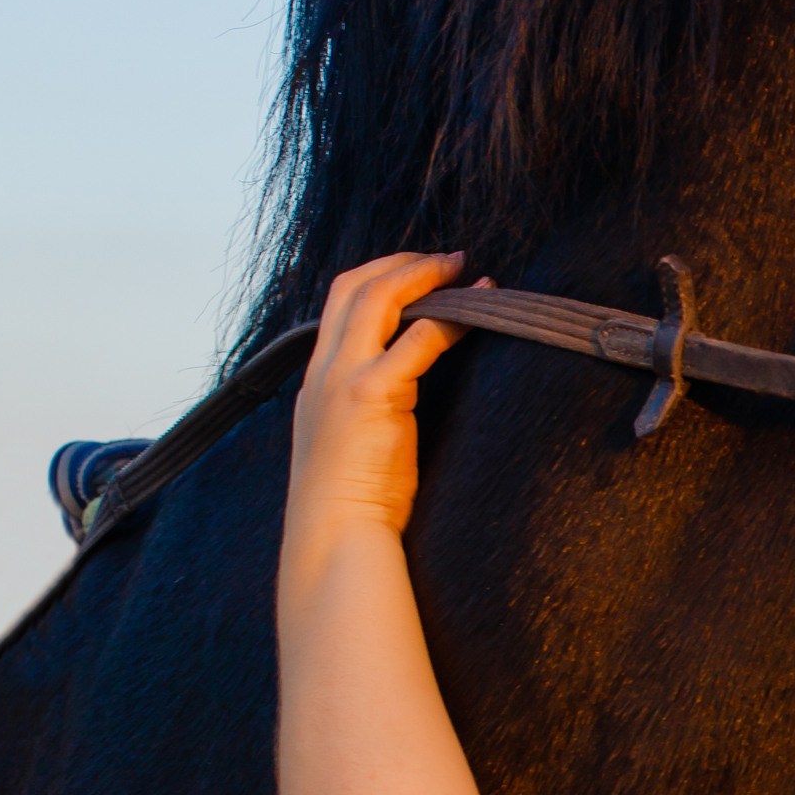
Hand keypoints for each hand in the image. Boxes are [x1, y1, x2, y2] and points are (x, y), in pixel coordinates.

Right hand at [287, 252, 478, 538]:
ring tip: (465, 270)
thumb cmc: (352, 501)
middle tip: (448, 258)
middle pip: (352, 286)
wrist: (334, 535)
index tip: (420, 274)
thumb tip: (404, 397)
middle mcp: (323, 370)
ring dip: (424, 277)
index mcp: (316, 380)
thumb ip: (369, 409)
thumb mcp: (353, 442)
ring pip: (379, 299)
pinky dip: (448, 320)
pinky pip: (416, 341)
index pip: (339, 305)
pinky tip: (478, 314)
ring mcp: (343, 379)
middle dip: (401, 264)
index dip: (380, 279)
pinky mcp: (372, 395)